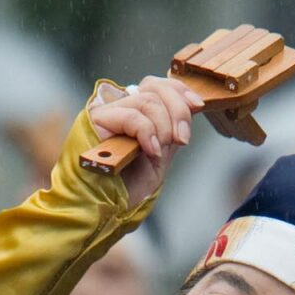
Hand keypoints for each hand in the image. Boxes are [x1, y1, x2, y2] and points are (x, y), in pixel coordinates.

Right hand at [89, 75, 203, 206]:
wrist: (103, 208)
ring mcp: (108, 112)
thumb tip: (192, 106)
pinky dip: (148, 134)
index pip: (157, 86)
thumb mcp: (159, 156)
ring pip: (147, 101)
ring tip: (159, 152)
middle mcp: (120, 108)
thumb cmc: (126, 188)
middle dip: (178, 111)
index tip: (197, 106)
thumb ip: (171, 130)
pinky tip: (150, 152)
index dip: (179, 91)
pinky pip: (132, 116)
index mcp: (134, 114)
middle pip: (155, 88)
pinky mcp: (97, 120)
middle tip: (182, 139)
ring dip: (163, 128)